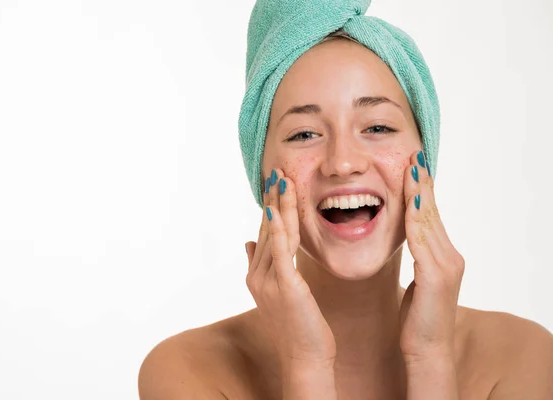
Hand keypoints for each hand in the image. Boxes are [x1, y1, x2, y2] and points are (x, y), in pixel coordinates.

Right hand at [245, 168, 335, 368]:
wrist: (304, 357)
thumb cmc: (297, 326)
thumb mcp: (278, 292)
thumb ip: (262, 265)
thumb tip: (248, 242)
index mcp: (257, 274)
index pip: (265, 234)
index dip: (269, 208)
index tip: (274, 185)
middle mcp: (258, 275)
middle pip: (267, 230)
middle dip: (272, 200)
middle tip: (276, 172)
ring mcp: (268, 282)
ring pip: (273, 236)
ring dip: (277, 207)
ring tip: (280, 181)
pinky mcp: (284, 288)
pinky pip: (280, 254)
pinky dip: (277, 232)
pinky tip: (275, 212)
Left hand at [399, 151, 464, 360]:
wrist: (427, 349)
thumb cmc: (417, 318)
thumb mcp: (418, 282)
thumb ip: (418, 259)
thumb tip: (407, 239)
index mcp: (443, 257)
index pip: (431, 216)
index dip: (423, 190)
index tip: (413, 166)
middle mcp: (450, 256)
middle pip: (432, 212)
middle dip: (423, 183)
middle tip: (414, 156)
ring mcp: (446, 266)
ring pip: (429, 222)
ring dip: (420, 194)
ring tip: (412, 169)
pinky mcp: (437, 277)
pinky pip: (422, 242)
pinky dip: (415, 221)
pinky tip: (410, 204)